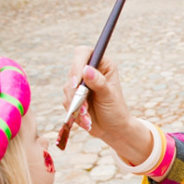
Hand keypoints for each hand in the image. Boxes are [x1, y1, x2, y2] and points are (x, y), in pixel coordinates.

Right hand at [64, 46, 151, 163]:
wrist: (113, 130)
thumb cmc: (116, 111)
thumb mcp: (109, 96)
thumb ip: (98, 83)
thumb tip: (86, 70)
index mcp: (103, 64)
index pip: (83, 53)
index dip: (77, 64)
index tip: (76, 83)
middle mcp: (90, 71)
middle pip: (72, 73)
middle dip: (77, 93)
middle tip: (85, 109)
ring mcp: (80, 84)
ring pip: (67, 89)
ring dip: (76, 105)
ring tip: (88, 119)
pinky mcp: (73, 96)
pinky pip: (67, 101)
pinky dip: (74, 112)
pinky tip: (86, 121)